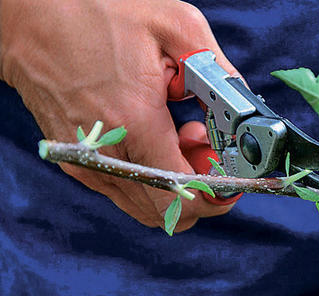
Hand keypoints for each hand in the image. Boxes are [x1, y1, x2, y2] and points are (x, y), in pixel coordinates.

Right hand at [0, 0, 240, 230]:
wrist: (32, 16)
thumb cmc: (98, 14)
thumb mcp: (175, 27)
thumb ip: (218, 73)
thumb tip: (244, 110)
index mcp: (135, 121)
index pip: (184, 192)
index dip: (218, 194)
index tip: (234, 181)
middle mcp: (107, 153)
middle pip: (168, 210)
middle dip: (201, 192)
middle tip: (209, 154)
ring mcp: (89, 162)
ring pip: (147, 206)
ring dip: (176, 186)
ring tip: (182, 140)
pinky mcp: (79, 161)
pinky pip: (127, 190)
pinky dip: (151, 179)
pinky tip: (157, 140)